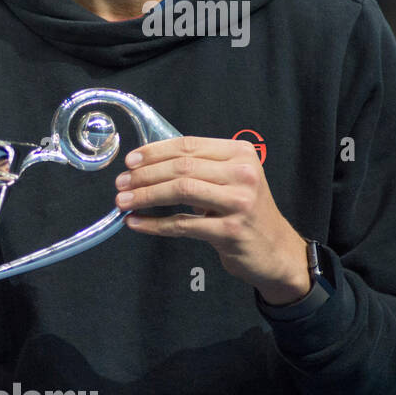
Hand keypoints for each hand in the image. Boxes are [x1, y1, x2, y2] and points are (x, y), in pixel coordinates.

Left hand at [115, 136, 310, 304]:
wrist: (275, 249)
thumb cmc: (243, 211)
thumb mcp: (229, 179)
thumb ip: (197, 166)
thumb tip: (144, 163)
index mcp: (240, 153)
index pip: (188, 145)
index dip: (154, 152)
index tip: (129, 161)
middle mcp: (243, 173)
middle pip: (182, 167)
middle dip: (145, 175)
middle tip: (120, 184)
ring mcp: (239, 202)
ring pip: (181, 191)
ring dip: (146, 196)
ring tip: (122, 202)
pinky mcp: (231, 230)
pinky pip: (182, 224)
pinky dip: (154, 224)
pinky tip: (135, 223)